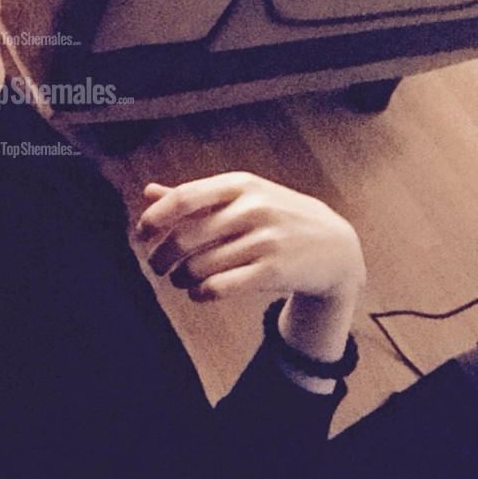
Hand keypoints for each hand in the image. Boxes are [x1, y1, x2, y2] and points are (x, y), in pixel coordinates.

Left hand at [133, 172, 364, 381]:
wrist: (335, 246)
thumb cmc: (278, 217)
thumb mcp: (242, 197)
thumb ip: (195, 197)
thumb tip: (148, 192)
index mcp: (240, 185)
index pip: (184, 198)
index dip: (155, 218)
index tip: (142, 234)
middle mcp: (252, 208)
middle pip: (186, 236)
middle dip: (162, 256)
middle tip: (157, 266)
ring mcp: (265, 239)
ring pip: (200, 265)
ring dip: (181, 278)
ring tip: (180, 280)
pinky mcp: (274, 271)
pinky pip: (220, 287)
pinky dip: (200, 293)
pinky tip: (198, 292)